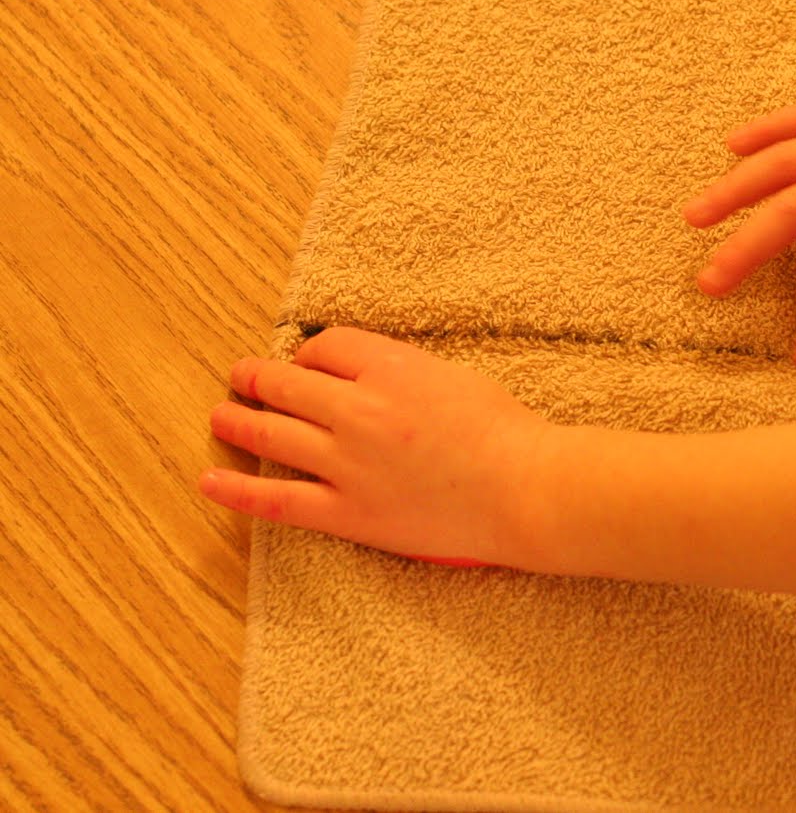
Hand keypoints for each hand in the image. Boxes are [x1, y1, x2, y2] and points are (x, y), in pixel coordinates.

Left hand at [201, 326, 547, 567]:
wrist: (524, 491)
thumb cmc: (504, 431)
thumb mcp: (451, 375)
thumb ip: (401, 370)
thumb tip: (361, 375)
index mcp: (389, 369)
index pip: (324, 347)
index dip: (311, 353)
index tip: (311, 363)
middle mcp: (358, 410)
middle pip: (286, 383)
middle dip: (258, 376)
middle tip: (241, 375)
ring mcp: (347, 464)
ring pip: (271, 434)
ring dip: (238, 420)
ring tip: (221, 414)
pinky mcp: (348, 512)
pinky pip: (277, 501)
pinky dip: (237, 490)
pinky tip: (209, 480)